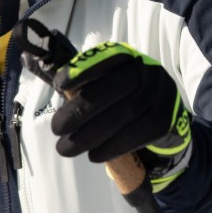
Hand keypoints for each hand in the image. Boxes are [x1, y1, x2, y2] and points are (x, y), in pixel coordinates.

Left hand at [50, 40, 192, 191]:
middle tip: (56, 128)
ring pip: (125, 114)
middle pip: (114, 87)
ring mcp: (161, 95)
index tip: (59, 85)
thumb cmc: (122, 101)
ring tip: (67, 148)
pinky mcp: (166, 120)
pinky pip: (137, 134)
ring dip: (91, 135)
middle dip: (81, 109)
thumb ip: (82, 83)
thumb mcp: (106, 85)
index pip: (107, 57)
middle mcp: (147, 71)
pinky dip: (112, 147)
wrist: (164, 123)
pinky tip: (94, 155)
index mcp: (128, 58)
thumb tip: (46, 77)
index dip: (83, 69)